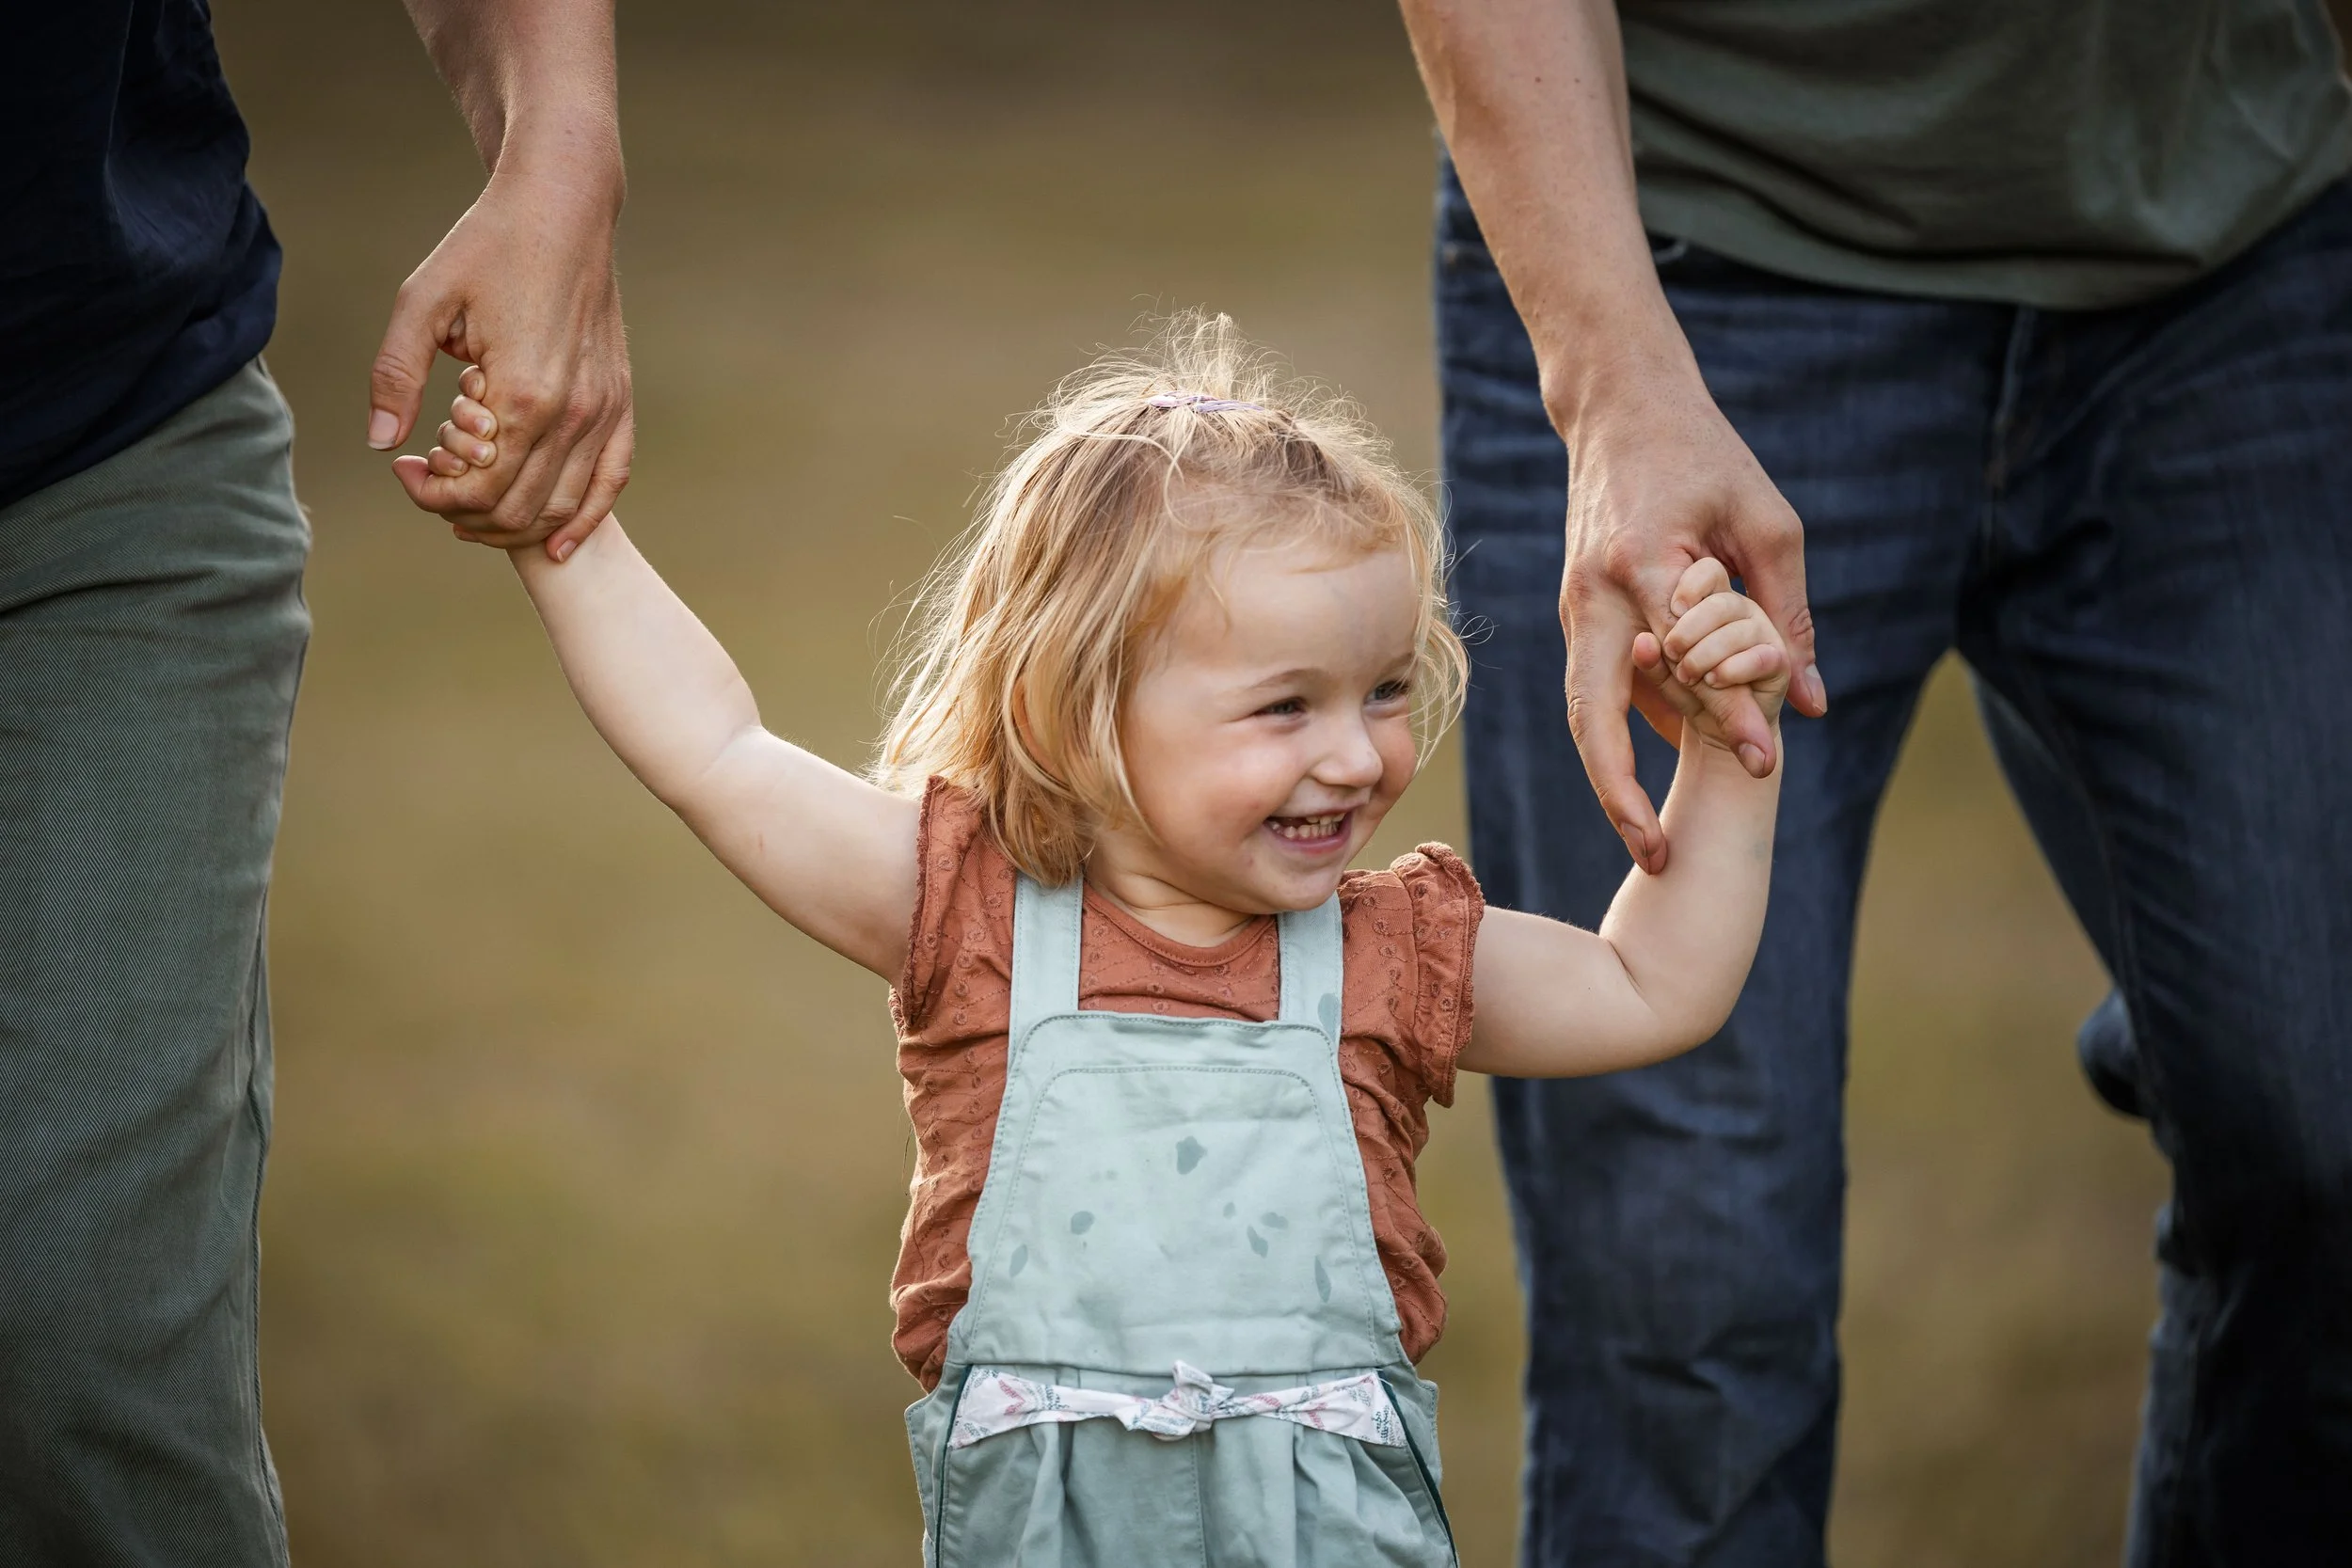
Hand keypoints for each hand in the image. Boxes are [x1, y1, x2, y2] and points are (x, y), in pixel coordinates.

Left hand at [369, 162, 632, 561]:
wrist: (562, 209)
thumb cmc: (486, 248)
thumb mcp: (421, 302)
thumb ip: (395, 375)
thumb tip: (380, 445)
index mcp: (523, 392)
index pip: (476, 488)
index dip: (430, 496)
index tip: (403, 468)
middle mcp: (572, 412)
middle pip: (516, 508)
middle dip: (463, 512)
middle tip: (430, 481)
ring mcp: (603, 411)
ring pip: (560, 506)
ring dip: (510, 520)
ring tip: (471, 498)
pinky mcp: (619, 403)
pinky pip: (609, 482)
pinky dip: (582, 520)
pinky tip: (556, 544)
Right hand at [1559, 364, 1824, 872]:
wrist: (1620, 409)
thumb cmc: (1704, 455)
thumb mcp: (1767, 522)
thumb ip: (1786, 611)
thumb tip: (1810, 703)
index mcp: (1644, 560)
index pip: (1687, 656)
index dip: (1730, 713)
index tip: (1771, 765)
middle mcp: (1594, 593)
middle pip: (1590, 714)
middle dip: (1617, 792)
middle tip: (1656, 854)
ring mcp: (1575, 607)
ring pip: (1587, 711)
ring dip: (1617, 775)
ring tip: (1655, 838)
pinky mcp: (1578, 614)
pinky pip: (1600, 687)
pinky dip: (1630, 732)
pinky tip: (1674, 762)